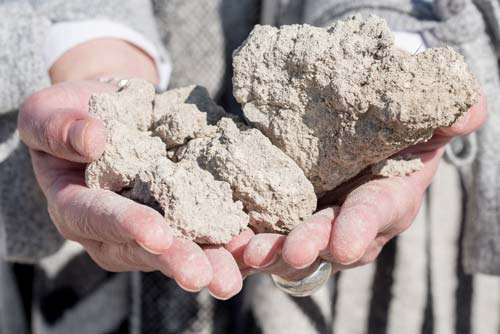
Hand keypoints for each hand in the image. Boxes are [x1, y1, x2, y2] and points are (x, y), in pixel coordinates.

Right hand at [18, 36, 245, 298]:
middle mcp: (114, 229)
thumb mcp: (48, 113)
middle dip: (177, 260)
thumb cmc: (72, 113)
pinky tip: (253, 245)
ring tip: (236, 274)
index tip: (157, 234)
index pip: (98, 218)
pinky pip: (205, 228)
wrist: (111, 111)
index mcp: (77, 208)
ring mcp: (151, 223)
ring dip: (210, 261)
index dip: (126, 226)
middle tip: (207, 277)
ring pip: (180, 247)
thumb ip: (58, 129)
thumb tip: (91, 138)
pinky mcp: (181, 212)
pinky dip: (228, 237)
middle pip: (144, 248)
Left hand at [243, 96, 486, 279]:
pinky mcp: (286, 216)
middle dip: (311, 247)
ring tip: (248, 253)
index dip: (362, 228)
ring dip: (273, 253)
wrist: (356, 120)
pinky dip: (249, 240)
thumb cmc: (393, 118)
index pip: (377, 213)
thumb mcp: (424, 109)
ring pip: (296, 247)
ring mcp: (317, 221)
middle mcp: (352, 220)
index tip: (345, 243)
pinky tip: (228, 242)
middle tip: (290, 253)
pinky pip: (267, 233)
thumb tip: (467, 113)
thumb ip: (451, 110)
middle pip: (332, 240)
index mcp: (387, 197)